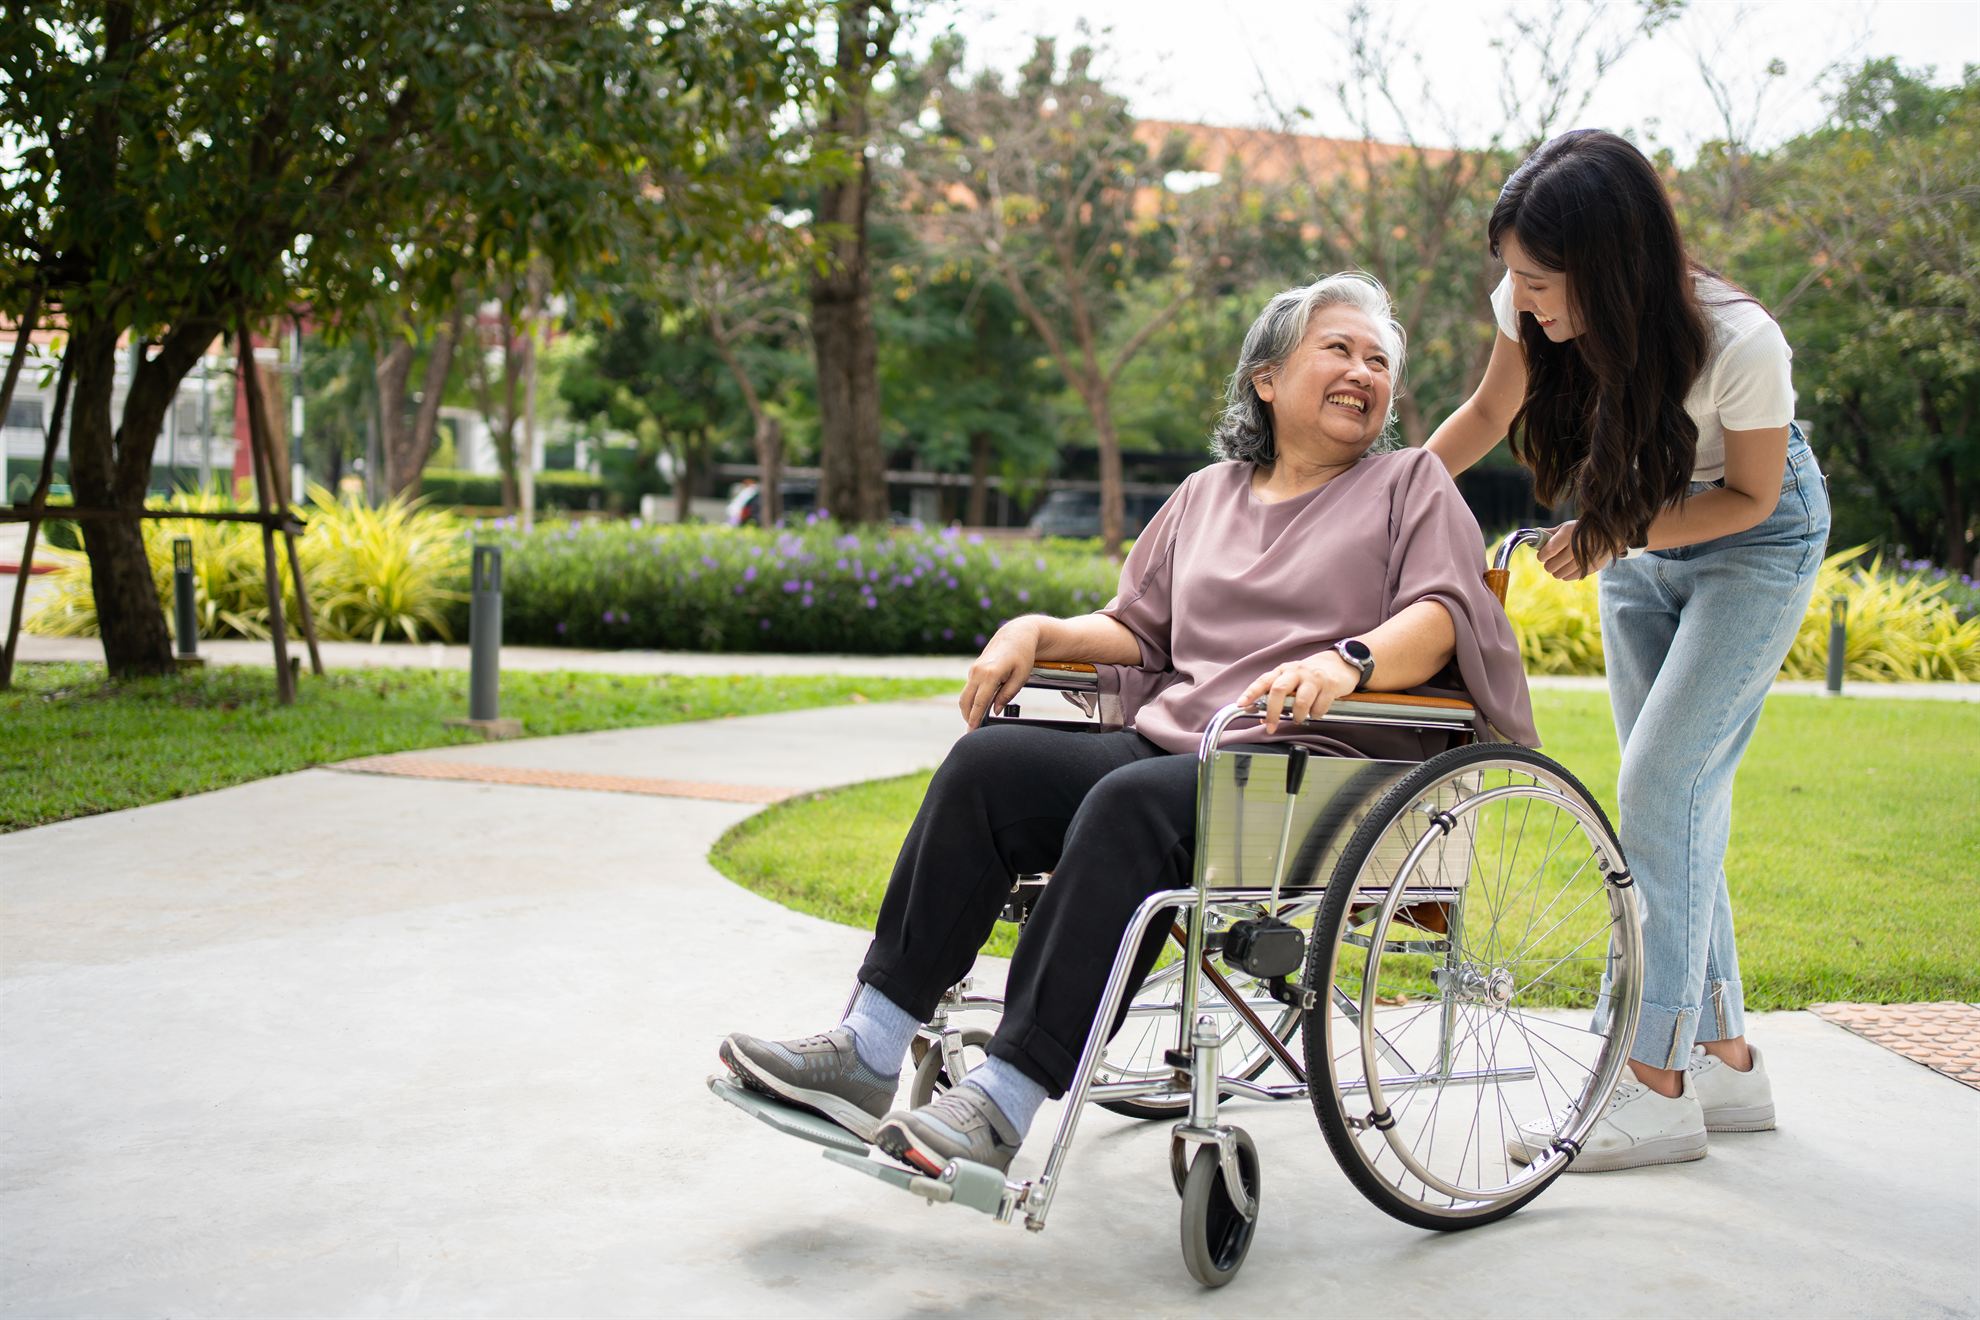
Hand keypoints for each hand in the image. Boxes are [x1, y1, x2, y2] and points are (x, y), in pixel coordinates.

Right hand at [960, 618, 1040, 729]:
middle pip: (966, 701)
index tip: (972, 730)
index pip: (980, 702)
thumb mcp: (1021, 677)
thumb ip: (1007, 695)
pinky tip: (979, 708)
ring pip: (965, 695)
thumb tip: (996, 711)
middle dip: (968, 717)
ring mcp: (974, 669)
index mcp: (991, 673)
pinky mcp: (974, 669)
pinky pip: (969, 689)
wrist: (1016, 635)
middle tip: (972, 731)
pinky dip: (972, 700)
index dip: (975, 718)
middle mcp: (978, 671)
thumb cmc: (1022, 656)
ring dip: (968, 709)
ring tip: (975, 722)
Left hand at [1238, 652, 1361, 733]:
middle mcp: (1296, 671)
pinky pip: (1319, 707)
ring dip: (1297, 716)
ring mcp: (1313, 677)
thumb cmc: (1310, 675)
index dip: (1250, 692)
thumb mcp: (1291, 680)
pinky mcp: (1330, 685)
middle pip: (1278, 690)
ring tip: (1298, 718)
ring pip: (1300, 702)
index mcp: (1283, 671)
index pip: (1263, 681)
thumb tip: (1262, 716)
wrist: (1340, 663)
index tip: (1241, 704)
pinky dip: (1315, 715)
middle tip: (1271, 726)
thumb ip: (1277, 696)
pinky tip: (1315, 712)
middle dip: (1272, 712)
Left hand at [1537, 520, 1612, 580]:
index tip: (1542, 555)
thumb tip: (1532, 537)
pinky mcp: (1591, 568)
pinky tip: (1569, 566)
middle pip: (1551, 566)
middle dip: (1548, 564)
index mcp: (1568, 534)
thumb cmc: (1582, 530)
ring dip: (1556, 570)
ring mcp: (1585, 559)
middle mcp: (1576, 547)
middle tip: (1551, 559)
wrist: (1610, 534)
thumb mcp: (1566, 527)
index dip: (1542, 556)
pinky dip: (1566, 574)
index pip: (1548, 551)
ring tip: (1561, 563)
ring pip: (1559, 574)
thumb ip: (1549, 533)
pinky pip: (1570, 577)